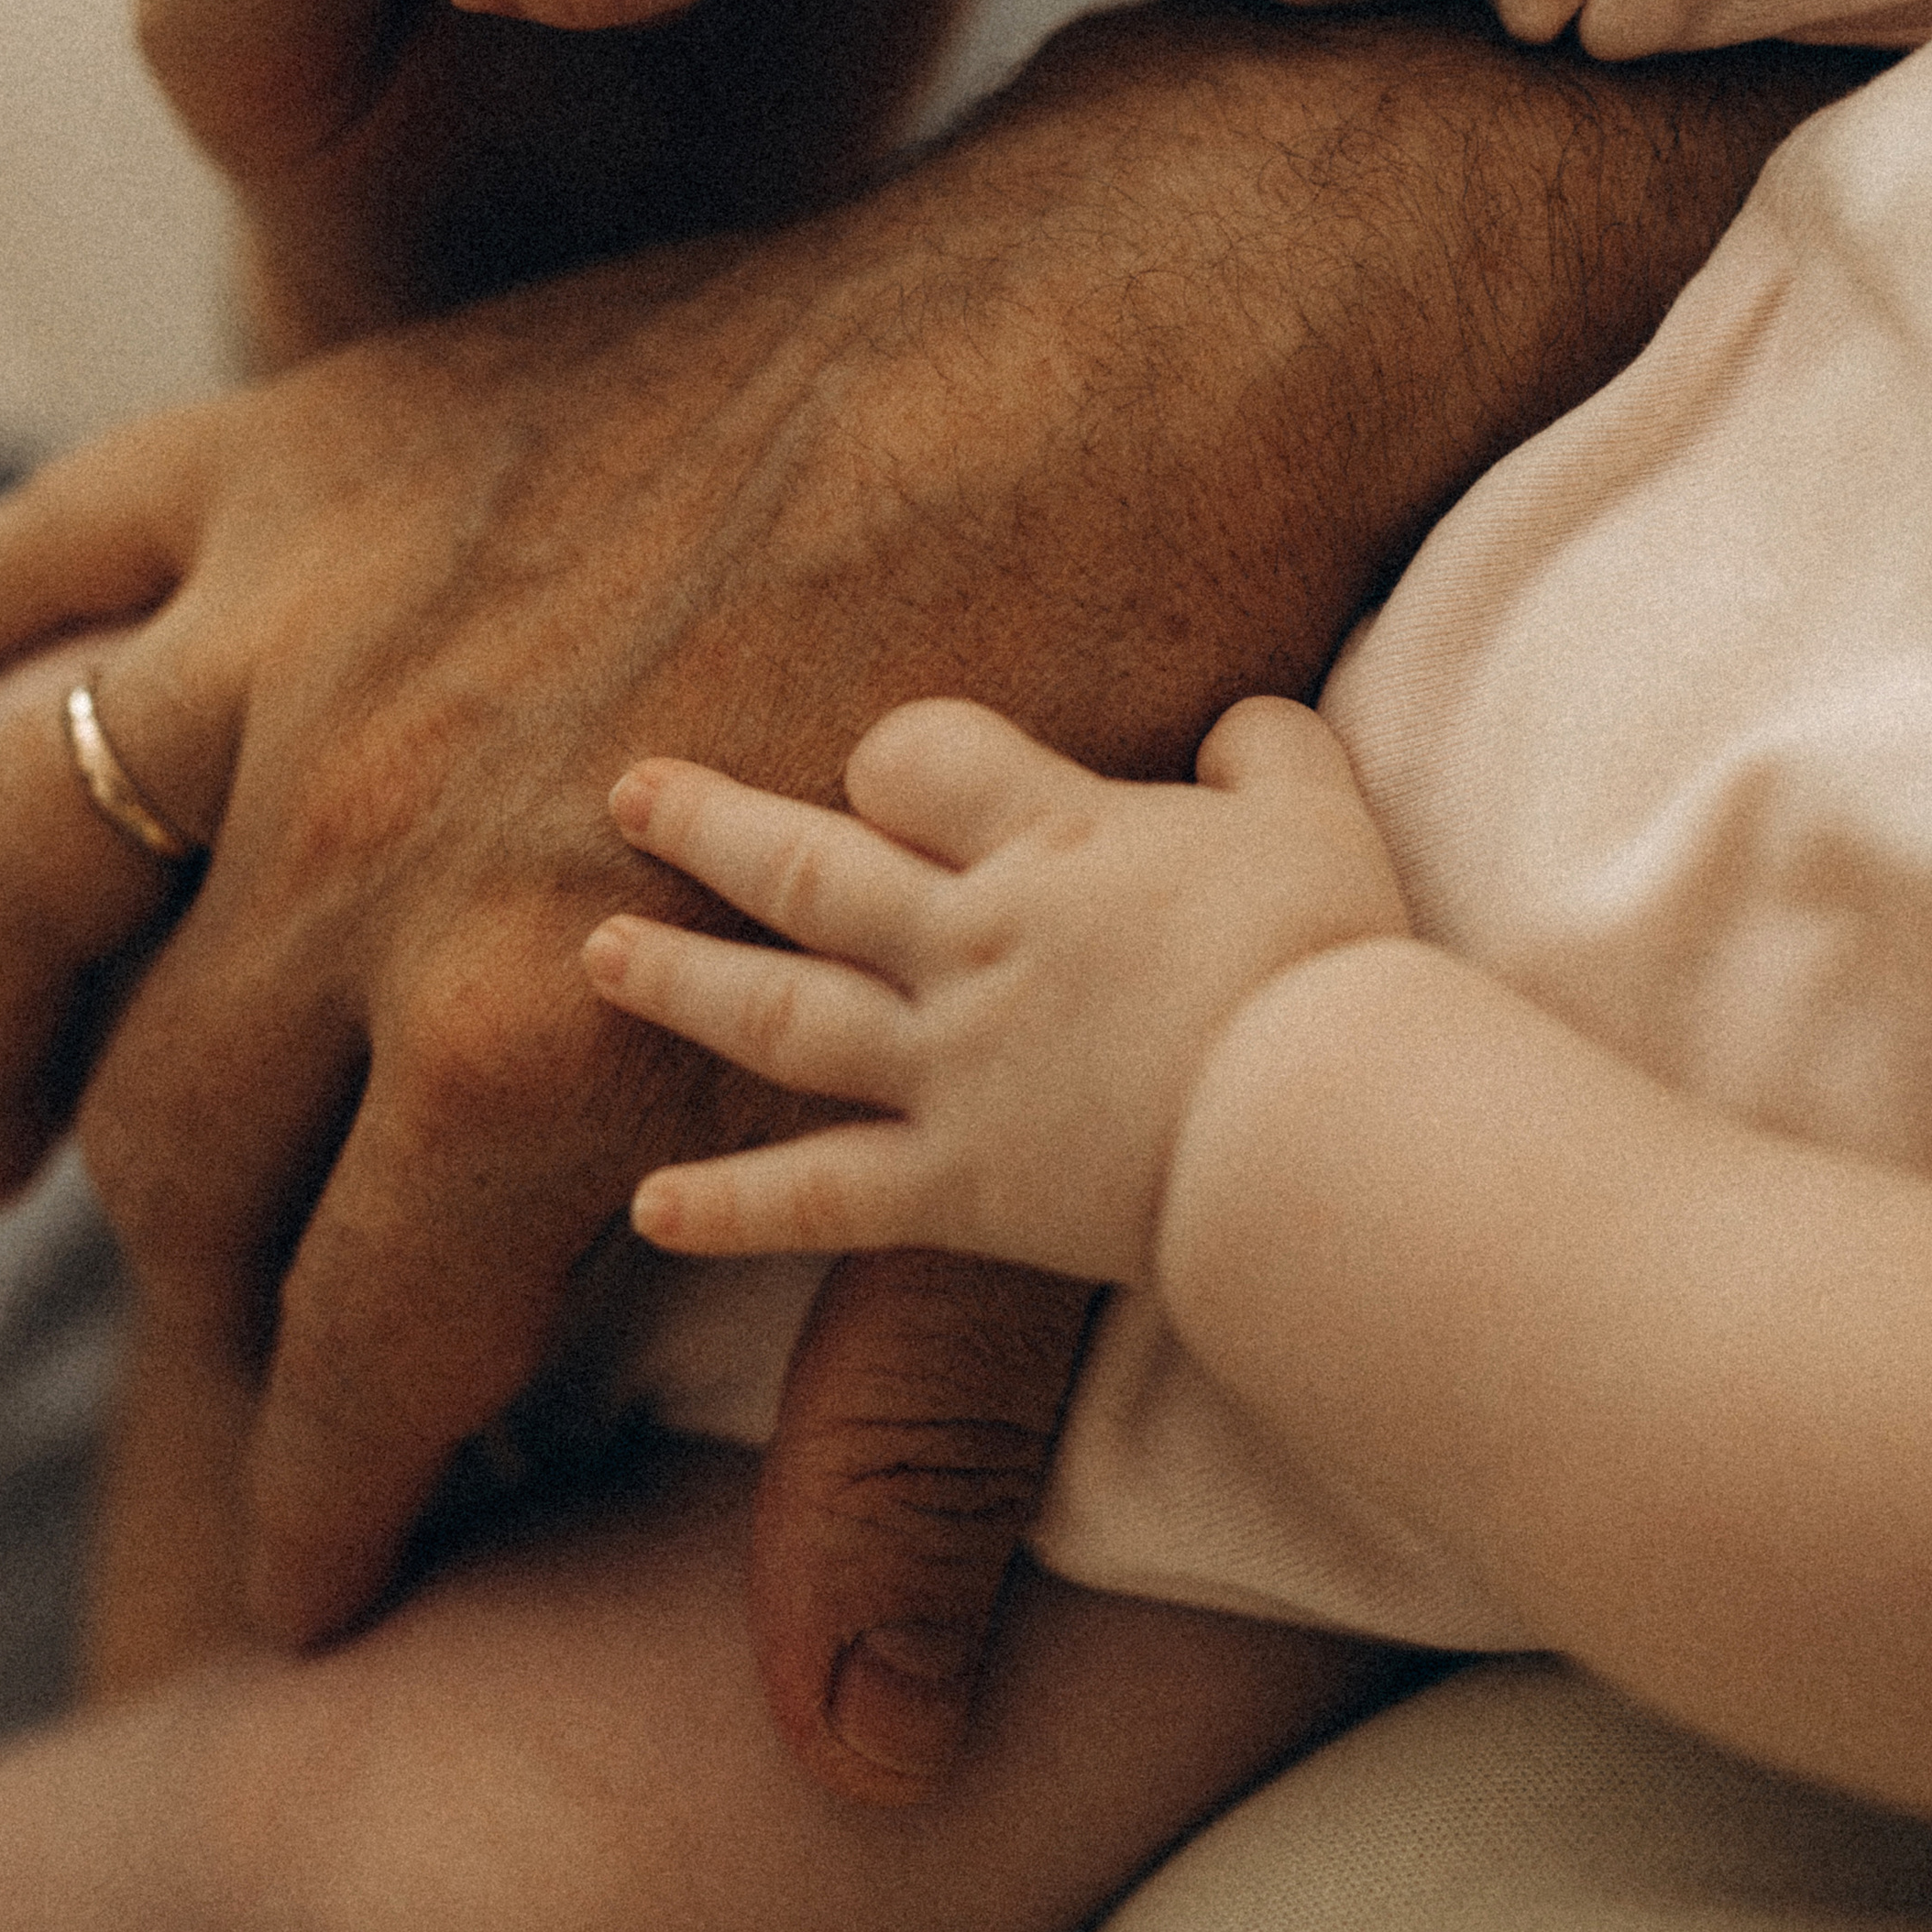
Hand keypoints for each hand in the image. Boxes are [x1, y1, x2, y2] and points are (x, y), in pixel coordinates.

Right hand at [0, 0, 1845, 1798]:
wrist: (1141, 333)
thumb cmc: (1113, 711)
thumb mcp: (1017, 1105)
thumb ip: (902, 1432)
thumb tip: (847, 1753)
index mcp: (527, 1023)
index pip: (347, 1349)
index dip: (319, 1496)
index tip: (300, 1581)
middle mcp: (360, 833)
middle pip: (176, 1145)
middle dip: (196, 1295)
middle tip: (231, 1346)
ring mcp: (306, 620)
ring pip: (25, 882)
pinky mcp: (307, 440)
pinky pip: (30, 558)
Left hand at [599, 697, 1409, 1285]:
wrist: (1325, 1125)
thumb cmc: (1332, 961)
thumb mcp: (1317, 815)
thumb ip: (1267, 751)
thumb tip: (1238, 722)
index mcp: (1049, 842)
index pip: (914, 761)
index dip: (888, 760)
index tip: (879, 772)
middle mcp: (971, 943)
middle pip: (808, 870)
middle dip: (711, 828)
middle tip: (628, 798)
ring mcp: (952, 1067)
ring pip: (782, 1013)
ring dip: (681, 981)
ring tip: (599, 955)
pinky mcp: (960, 1187)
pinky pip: (820, 1196)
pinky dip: (730, 1209)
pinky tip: (646, 1209)